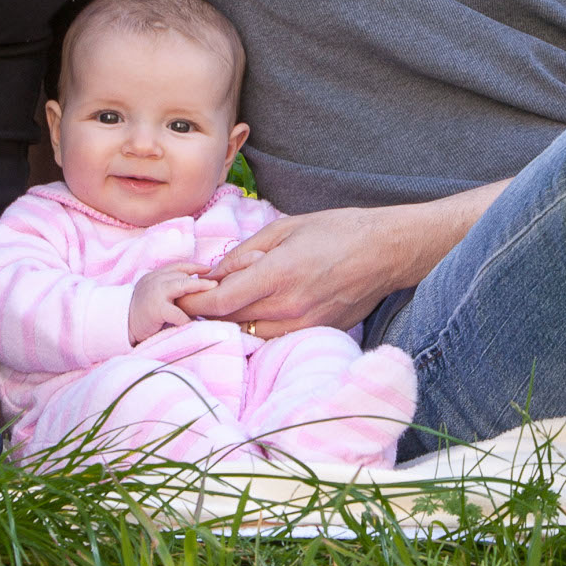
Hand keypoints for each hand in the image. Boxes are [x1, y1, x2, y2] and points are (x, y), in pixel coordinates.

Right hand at [127, 266, 218, 341]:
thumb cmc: (140, 313)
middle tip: (216, 283)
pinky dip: (187, 318)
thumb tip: (191, 291)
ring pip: (183, 286)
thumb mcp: (152, 295)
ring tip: (213, 295)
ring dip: (199, 289)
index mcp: (154, 276)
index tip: (208, 269)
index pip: (178, 266)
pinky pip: (178, 313)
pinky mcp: (157, 309)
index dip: (195, 266)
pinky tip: (193, 323)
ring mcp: (155, 293)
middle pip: (182, 274)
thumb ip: (168, 290)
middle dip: (201, 279)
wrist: (120, 326)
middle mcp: (155, 280)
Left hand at [179, 208, 410, 339]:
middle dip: (207, 310)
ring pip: (249, 334)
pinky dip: (256, 327)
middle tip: (194, 295)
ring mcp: (304, 325)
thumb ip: (245, 251)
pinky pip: (273, 337)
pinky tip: (255, 309)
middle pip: (229, 321)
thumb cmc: (337, 231)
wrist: (386, 252)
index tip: (179, 294)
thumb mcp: (286, 228)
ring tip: (225, 301)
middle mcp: (289, 307)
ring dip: (231, 321)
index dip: (193, 301)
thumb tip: (213, 273)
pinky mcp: (316, 333)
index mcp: (278, 275)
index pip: (220, 301)